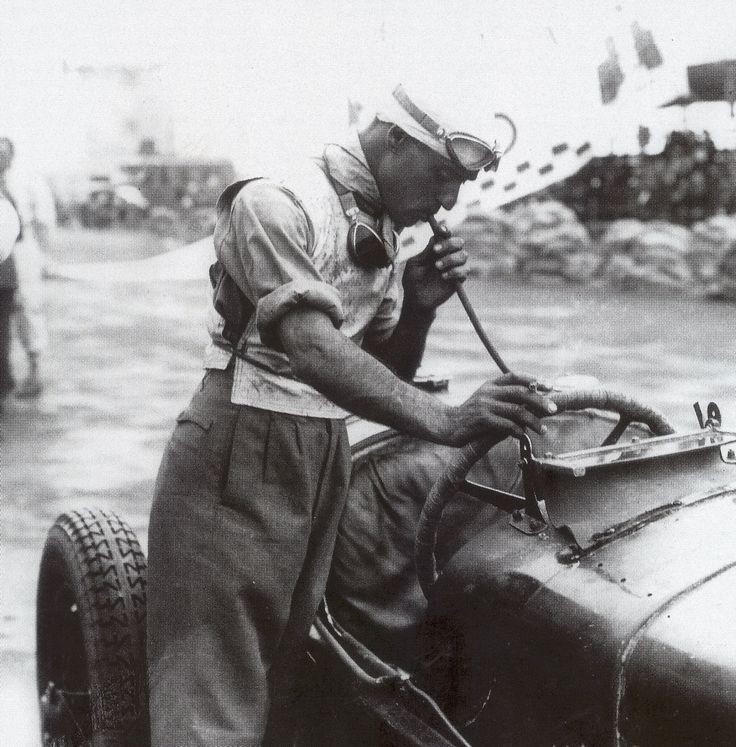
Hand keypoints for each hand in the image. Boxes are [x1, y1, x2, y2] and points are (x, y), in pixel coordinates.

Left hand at [401, 228, 467, 312]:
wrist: (416, 300)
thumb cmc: (413, 281)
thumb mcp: (415, 264)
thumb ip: (426, 252)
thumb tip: (436, 237)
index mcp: (437, 250)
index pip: (446, 236)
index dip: (445, 231)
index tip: (440, 230)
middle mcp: (448, 256)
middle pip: (459, 242)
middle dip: (449, 244)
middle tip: (436, 251)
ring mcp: (455, 267)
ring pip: (463, 255)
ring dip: (451, 259)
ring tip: (437, 266)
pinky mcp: (458, 280)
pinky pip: (464, 271)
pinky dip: (455, 271)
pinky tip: (443, 277)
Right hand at [438, 371, 557, 446]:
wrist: (448, 425)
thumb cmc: (471, 415)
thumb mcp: (486, 400)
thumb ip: (504, 398)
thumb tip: (532, 401)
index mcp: (490, 384)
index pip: (514, 376)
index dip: (533, 379)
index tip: (549, 385)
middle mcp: (489, 392)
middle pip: (520, 392)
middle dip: (540, 400)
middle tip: (553, 408)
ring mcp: (485, 405)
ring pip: (516, 410)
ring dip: (533, 421)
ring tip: (542, 430)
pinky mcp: (482, 420)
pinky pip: (506, 425)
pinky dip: (518, 431)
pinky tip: (524, 437)